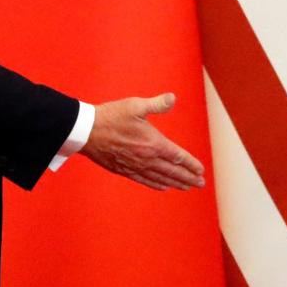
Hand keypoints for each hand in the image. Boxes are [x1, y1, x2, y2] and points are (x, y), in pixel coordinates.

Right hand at [80, 93, 204, 190]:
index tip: (200, 170)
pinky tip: (163, 187)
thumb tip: (173, 98)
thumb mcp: (135, 105)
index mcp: (152, 143)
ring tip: (187, 187)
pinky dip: (156, 184)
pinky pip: (144, 180)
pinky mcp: (124, 170)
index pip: (178, 156)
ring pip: (160, 178)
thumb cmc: (111, 116)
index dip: (190, 164)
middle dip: (188, 178)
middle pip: (172, 171)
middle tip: (200, 184)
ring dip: (175, 183)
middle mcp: (146, 158)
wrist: (86, 131)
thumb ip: (157, 104)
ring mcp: (135, 166)